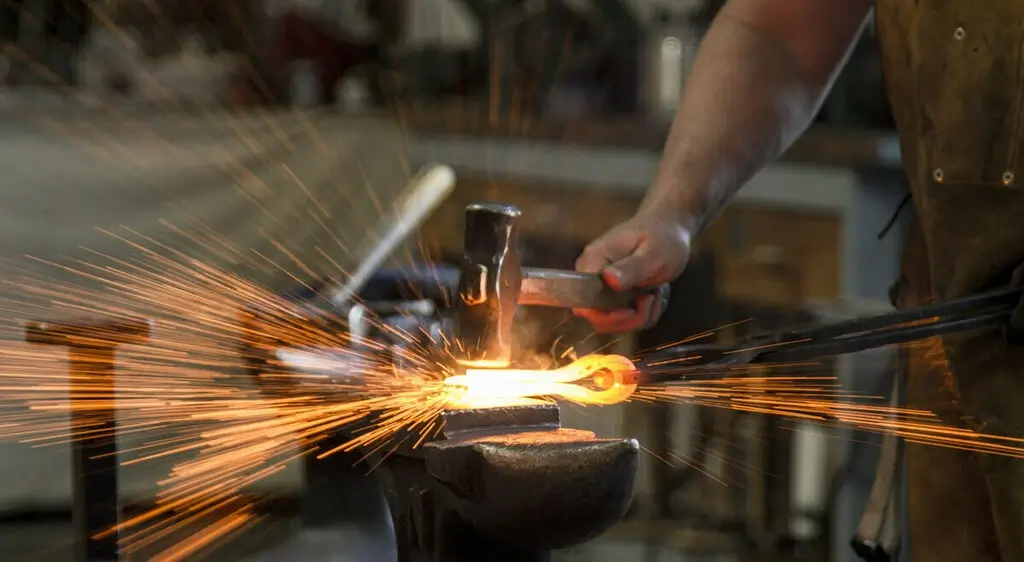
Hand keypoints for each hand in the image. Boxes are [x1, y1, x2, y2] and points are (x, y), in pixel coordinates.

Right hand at [573, 209, 691, 332]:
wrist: (670, 230)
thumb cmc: (662, 236)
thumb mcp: (654, 252)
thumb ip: (632, 267)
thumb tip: (609, 279)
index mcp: (593, 261)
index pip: (582, 300)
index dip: (604, 314)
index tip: (630, 310)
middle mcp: (592, 277)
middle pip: (597, 317)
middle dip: (627, 319)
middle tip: (650, 299)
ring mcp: (603, 288)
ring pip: (613, 322)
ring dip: (640, 317)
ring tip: (655, 295)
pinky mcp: (616, 296)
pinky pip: (626, 319)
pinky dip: (645, 315)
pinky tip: (655, 297)